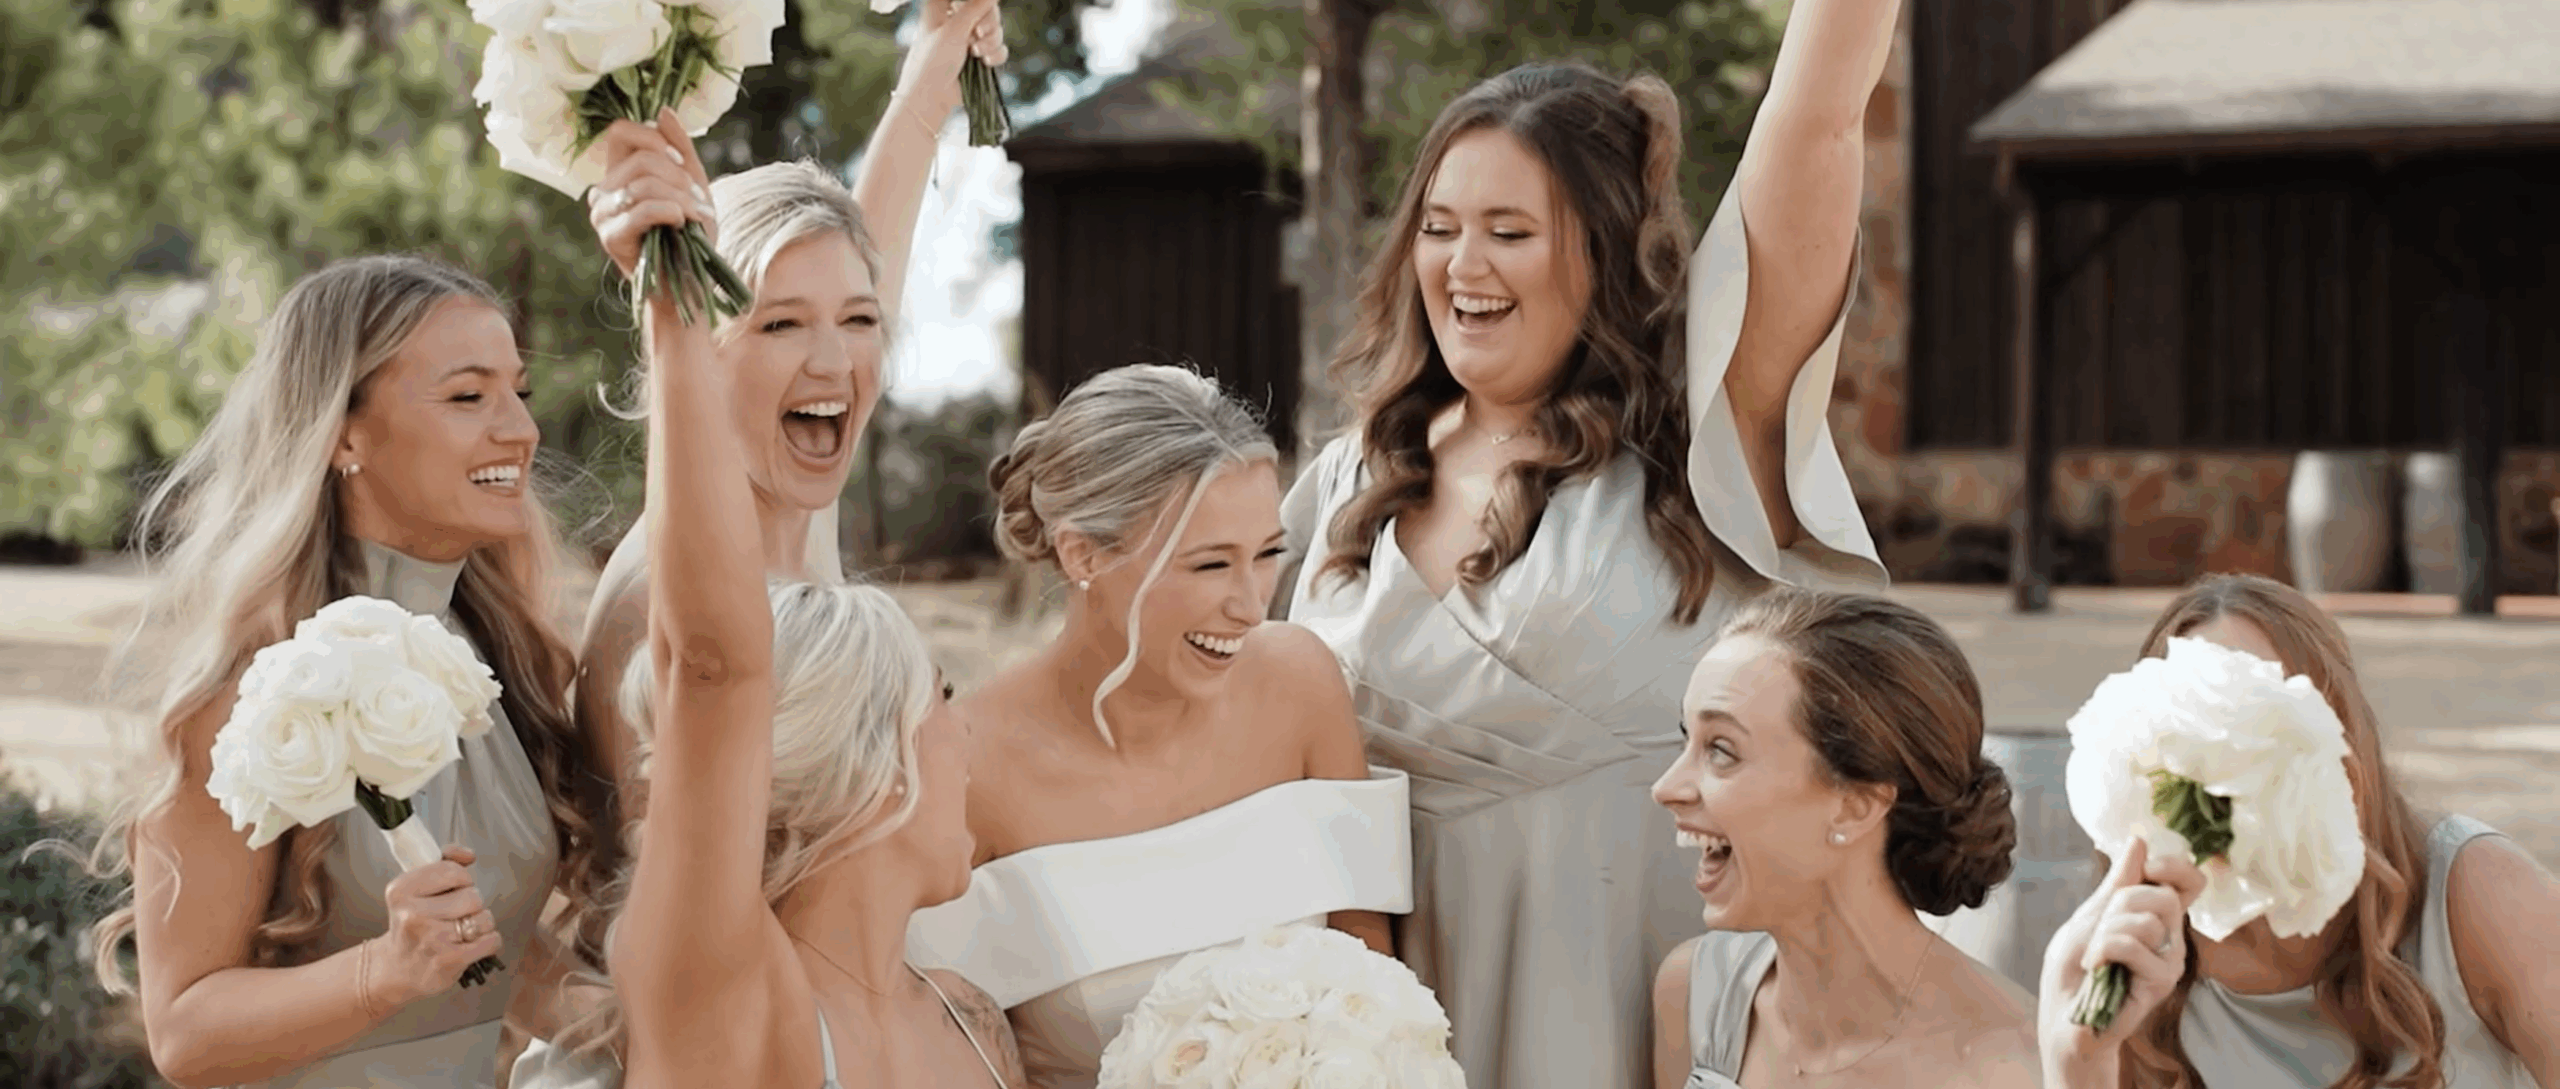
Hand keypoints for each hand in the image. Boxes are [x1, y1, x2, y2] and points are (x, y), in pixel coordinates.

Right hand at [370, 844, 504, 1007]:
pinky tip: (469, 945)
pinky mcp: (450, 961)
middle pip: (473, 896)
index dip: (461, 880)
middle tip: (454, 915)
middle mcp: (413, 916)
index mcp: (401, 892)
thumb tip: (468, 855)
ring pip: (485, 918)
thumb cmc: (413, 925)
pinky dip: (488, 941)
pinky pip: (492, 940)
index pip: (453, 871)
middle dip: (471, 904)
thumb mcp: (415, 890)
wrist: (398, 969)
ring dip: (480, 924)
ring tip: (460, 931)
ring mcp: (432, 940)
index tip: (452, 889)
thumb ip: (443, 864)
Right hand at [586, 110, 716, 280]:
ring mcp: (602, 214)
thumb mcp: (692, 185)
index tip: (679, 162)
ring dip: (682, 198)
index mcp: (619, 175)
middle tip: (698, 202)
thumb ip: (679, 148)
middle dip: (680, 178)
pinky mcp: (610, 236)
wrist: (690, 284)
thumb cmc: (691, 237)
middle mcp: (603, 191)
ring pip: (645, 182)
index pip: (620, 132)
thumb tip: (663, 111)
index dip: (652, 137)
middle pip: (641, 159)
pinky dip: (672, 211)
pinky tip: (683, 224)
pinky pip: (643, 207)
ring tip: (695, 217)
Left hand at [893, 0, 1007, 118]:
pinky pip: (998, 48)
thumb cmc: (933, 61)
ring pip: (995, 29)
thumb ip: (975, 6)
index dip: (978, 3)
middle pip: (987, 8)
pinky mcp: (979, 56)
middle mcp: (956, 20)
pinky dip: (996, 55)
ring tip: (976, 54)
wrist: (932, 96)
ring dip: (991, 41)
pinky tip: (985, 63)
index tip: (976, 17)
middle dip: (989, 22)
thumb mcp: (954, 30)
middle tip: (979, 33)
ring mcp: (968, 39)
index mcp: (942, 7)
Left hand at [2039, 837, 2206, 1083]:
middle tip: (2100, 929)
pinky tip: (2096, 968)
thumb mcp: (2091, 914)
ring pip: (2146, 919)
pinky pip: (2132, 944)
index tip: (2149, 867)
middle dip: (2121, 903)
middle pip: (2164, 895)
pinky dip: (2103, 949)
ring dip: (2105, 932)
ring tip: (2094, 956)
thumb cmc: (2074, 966)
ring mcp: (2169, 960)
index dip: (2176, 866)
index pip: (2190, 881)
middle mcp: (2171, 937)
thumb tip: (2139, 841)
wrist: (2064, 1013)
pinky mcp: (2161, 981)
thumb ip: (2118, 881)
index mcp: (2157, 916)